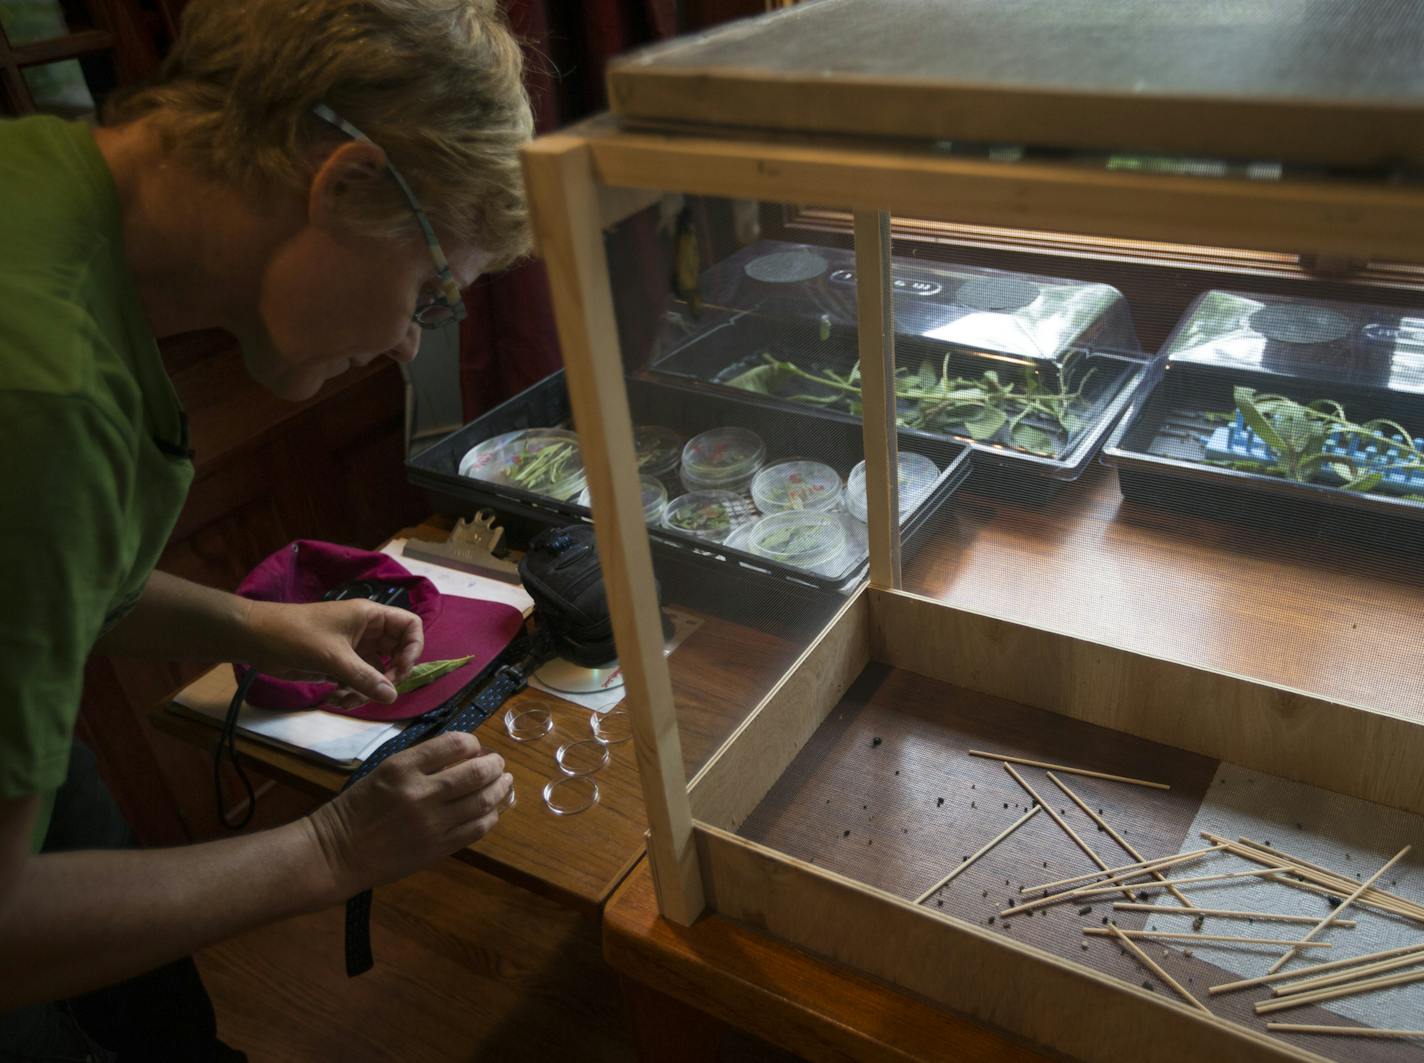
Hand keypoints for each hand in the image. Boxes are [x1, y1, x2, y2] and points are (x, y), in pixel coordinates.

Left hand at [243, 598, 423, 706]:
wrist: (256, 639)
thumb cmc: (296, 636)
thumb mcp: (333, 658)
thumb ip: (365, 678)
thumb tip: (392, 698)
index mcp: (371, 616)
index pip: (410, 626)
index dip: (413, 648)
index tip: (399, 671)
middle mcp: (367, 631)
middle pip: (397, 653)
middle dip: (388, 676)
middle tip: (375, 692)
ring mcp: (353, 648)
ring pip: (377, 672)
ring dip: (367, 689)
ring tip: (347, 700)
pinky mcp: (339, 664)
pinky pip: (359, 680)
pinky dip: (353, 692)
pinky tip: (336, 699)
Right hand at [304, 732, 512, 894]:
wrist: (337, 853)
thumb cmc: (357, 808)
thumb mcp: (383, 772)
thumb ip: (421, 763)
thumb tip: (463, 754)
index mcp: (402, 767)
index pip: (454, 744)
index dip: (473, 743)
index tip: (476, 747)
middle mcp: (420, 793)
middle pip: (476, 773)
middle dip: (495, 765)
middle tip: (499, 764)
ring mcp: (432, 823)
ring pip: (482, 802)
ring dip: (500, 789)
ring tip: (504, 782)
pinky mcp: (437, 849)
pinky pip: (476, 829)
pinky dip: (491, 816)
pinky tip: (493, 810)